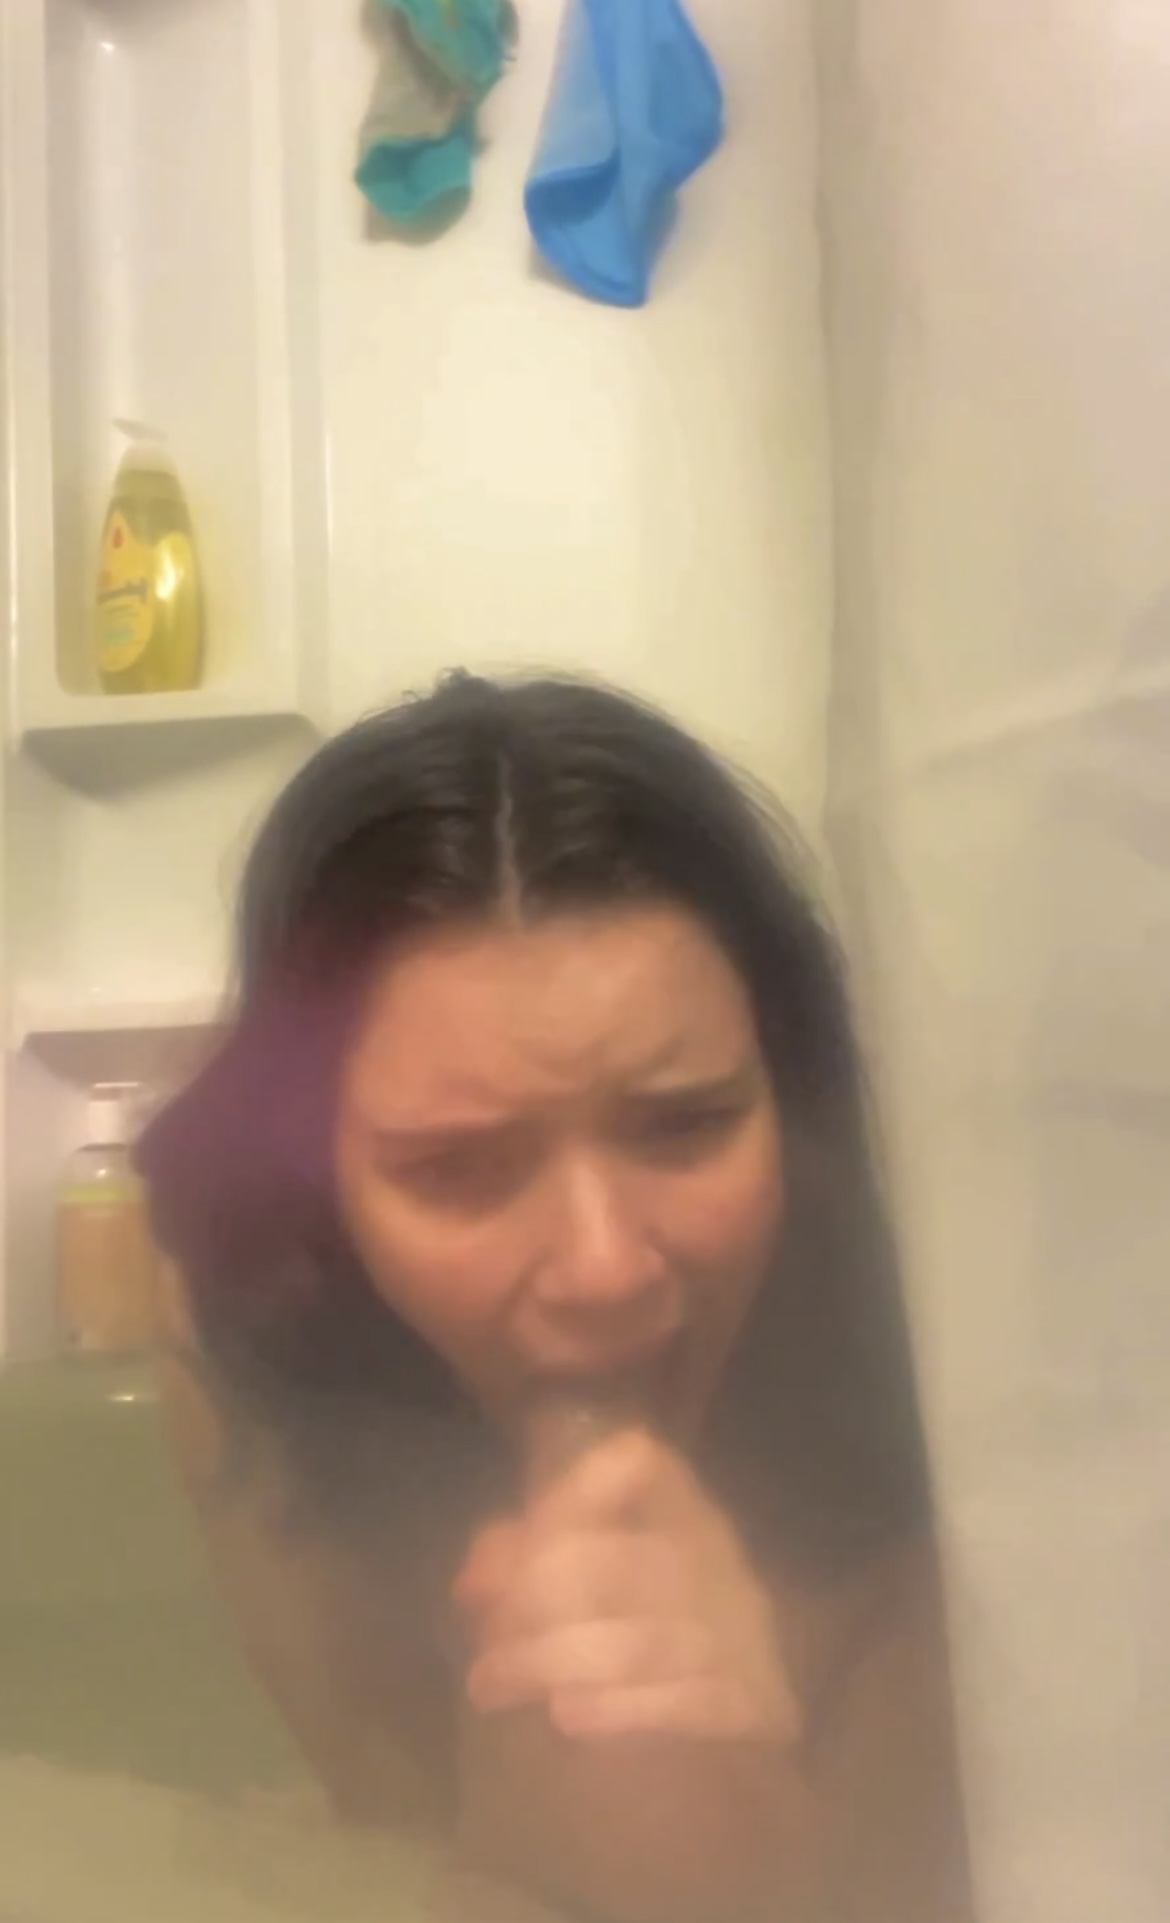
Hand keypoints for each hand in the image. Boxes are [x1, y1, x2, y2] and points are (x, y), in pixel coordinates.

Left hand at [454, 1430, 801, 1745]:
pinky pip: (681, 1700)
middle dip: (532, 1600)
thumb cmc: (647, 1639)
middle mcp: (717, 1562)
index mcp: (685, 1514)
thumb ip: (530, 1560)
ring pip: (635, 1639)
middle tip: (484, 1643)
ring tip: (490, 1686)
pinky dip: (617, 1709)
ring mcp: (740, 1632)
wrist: (735, 1735)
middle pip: (617, 1560)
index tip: (525, 1531)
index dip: (579, 1489)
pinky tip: (567, 1718)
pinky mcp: (754, 1700)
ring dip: (549, 1662)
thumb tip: (471, 1581)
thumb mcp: (595, 1585)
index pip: (645, 1465)